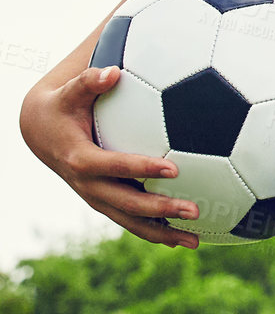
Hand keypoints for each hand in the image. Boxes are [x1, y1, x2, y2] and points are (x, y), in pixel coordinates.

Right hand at [20, 66, 200, 247]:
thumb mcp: (68, 93)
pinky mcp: (104, 203)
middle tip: (195, 210)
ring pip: (130, 221)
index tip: (173, 167)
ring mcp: (96, 198)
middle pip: (127, 203)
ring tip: (195, 241)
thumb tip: (112, 72)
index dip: (141, 168)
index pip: (114, 167)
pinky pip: (131, 222)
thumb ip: (89, 81)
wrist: (41, 133)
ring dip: (162, 233)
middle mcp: (88, 186)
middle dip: (160, 209)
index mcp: (81, 159)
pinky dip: (155, 233)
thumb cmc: (62, 107)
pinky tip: (183, 240)